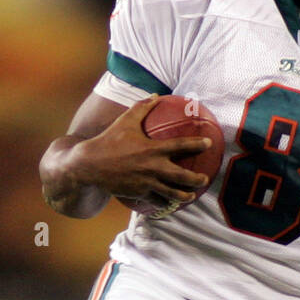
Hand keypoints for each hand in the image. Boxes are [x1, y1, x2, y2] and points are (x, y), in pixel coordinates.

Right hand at [72, 95, 211, 205]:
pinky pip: (156, 199)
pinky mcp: (139, 193)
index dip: (196, 144)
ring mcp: (146, 182)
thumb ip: (142, 107)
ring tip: (192, 196)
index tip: (209, 142)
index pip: (180, 146)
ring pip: (171, 193)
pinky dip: (164, 202)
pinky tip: (170, 204)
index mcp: (152, 149)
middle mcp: (152, 167)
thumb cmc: (109, 140)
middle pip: (181, 176)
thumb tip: (155, 95)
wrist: (90, 166)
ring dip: (184, 196)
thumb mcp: (125, 121)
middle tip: (206, 179)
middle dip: (196, 179)